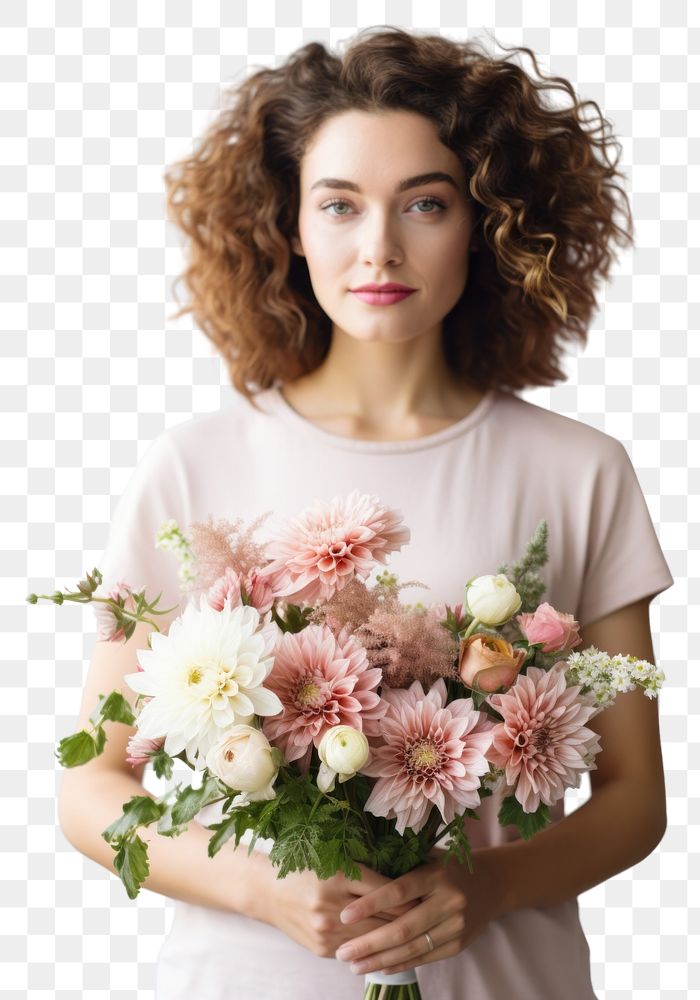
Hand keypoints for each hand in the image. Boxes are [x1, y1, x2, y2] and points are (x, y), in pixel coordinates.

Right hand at [253, 854, 418, 958]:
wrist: (268, 892)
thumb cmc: (307, 868)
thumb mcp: (335, 859)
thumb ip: (367, 872)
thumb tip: (406, 883)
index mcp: (339, 875)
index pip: (387, 891)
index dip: (411, 895)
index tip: (428, 896)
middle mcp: (332, 905)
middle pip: (384, 918)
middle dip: (410, 918)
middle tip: (431, 916)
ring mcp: (326, 931)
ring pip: (374, 938)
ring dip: (396, 937)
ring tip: (418, 932)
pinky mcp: (322, 949)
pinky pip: (357, 949)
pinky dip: (373, 947)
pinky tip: (390, 944)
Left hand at [333, 846, 511, 976]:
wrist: (492, 882)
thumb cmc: (448, 866)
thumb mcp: (428, 857)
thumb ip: (400, 867)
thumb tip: (357, 876)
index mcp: (436, 874)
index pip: (399, 891)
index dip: (371, 904)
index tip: (344, 915)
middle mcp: (448, 901)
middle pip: (404, 928)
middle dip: (369, 943)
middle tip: (343, 952)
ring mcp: (456, 925)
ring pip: (413, 948)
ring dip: (381, 960)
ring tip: (354, 965)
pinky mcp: (459, 944)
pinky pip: (425, 957)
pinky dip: (400, 964)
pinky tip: (380, 968)